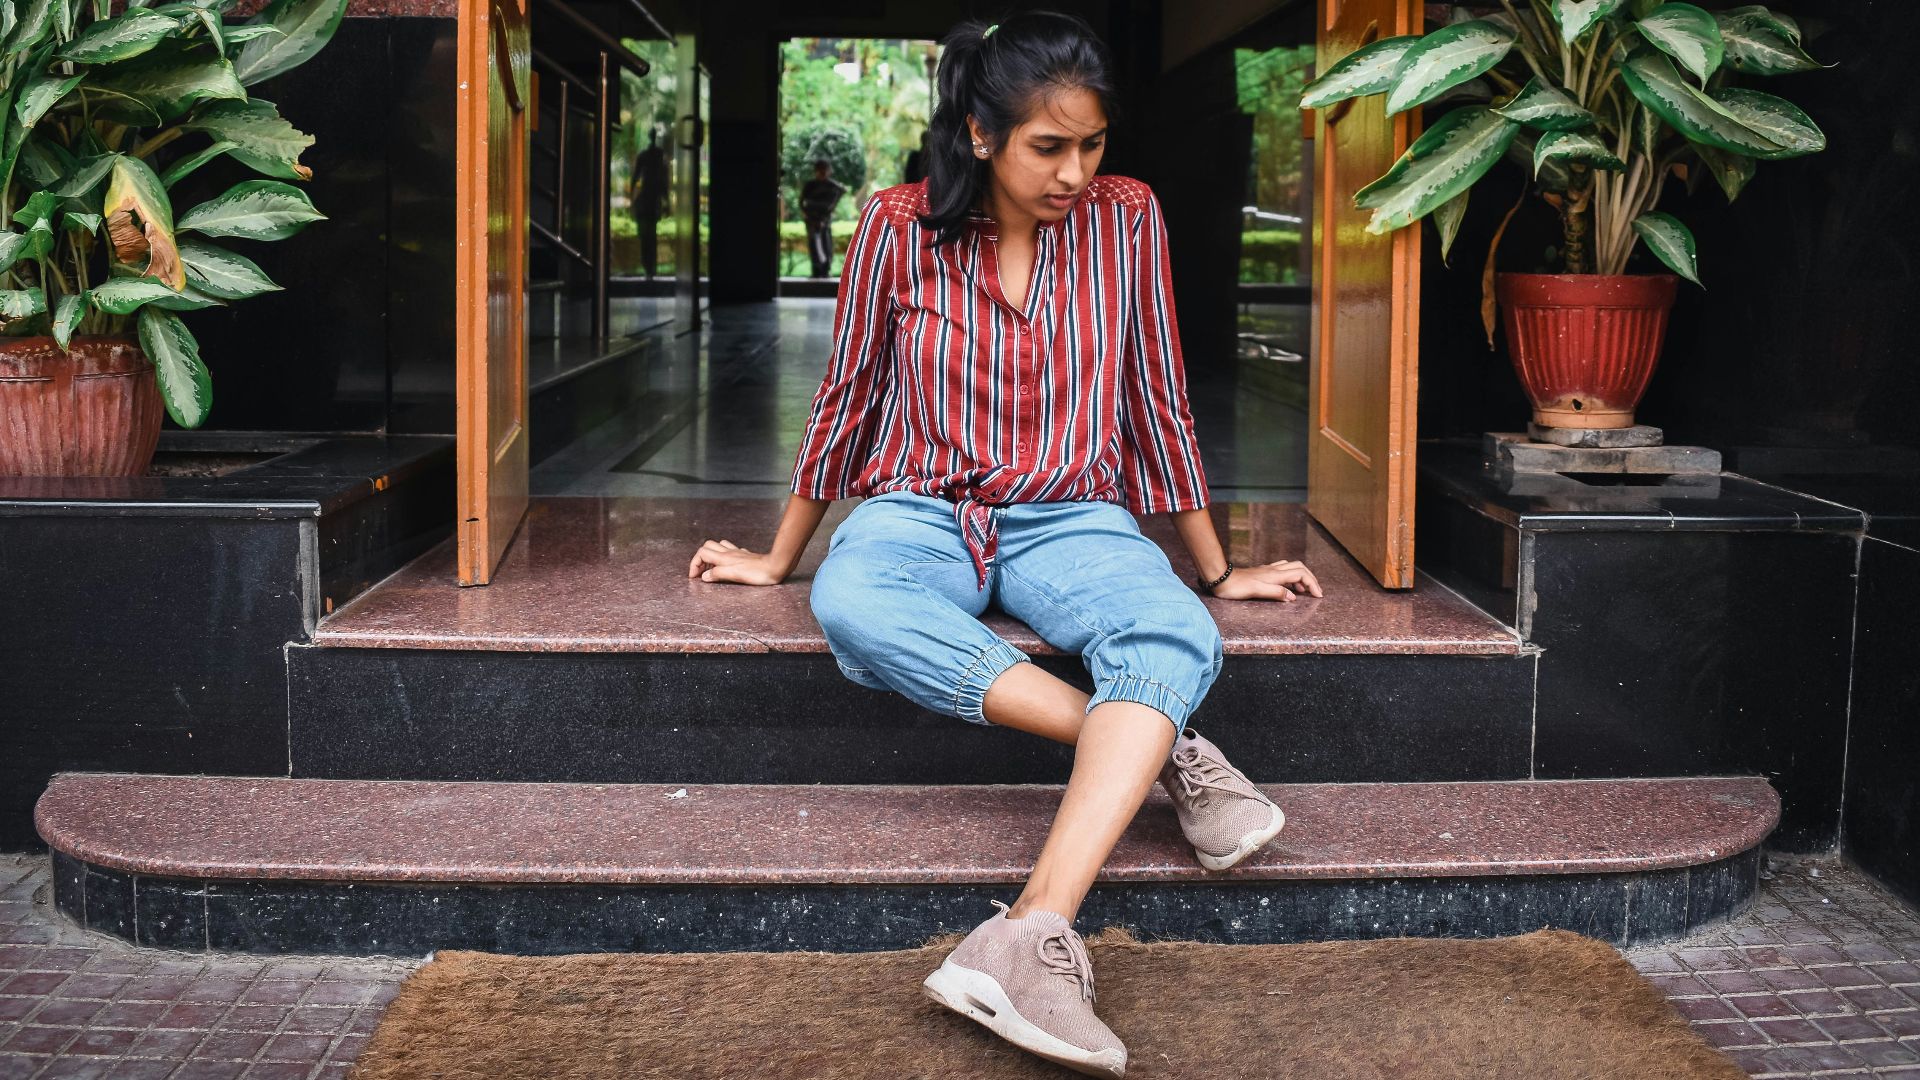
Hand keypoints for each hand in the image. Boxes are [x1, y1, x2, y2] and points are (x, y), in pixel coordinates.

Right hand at [688, 539, 787, 585]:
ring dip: (711, 555)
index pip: (701, 553)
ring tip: (712, 567)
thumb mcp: (734, 575)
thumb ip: (717, 574)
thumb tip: (704, 577)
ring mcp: (738, 553)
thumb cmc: (757, 573)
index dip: (694, 564)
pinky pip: (731, 550)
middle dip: (700, 558)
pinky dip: (725, 555)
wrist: (775, 566)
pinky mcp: (746, 556)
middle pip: (708, 546)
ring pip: (719, 546)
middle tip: (701, 572)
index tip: (694, 576)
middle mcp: (729, 553)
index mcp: (724, 558)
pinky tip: (728, 563)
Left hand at [1208, 559, 1322, 602]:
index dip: (1312, 584)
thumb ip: (1276, 593)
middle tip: (1316, 592)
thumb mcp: (1257, 591)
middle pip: (1300, 568)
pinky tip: (1287, 585)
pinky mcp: (1262, 572)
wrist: (1220, 578)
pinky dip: (1290, 576)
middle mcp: (1274, 570)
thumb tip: (1293, 597)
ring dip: (1301, 577)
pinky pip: (1282, 570)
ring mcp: (1268, 570)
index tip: (1318, 596)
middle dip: (1311, 579)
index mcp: (1275, 575)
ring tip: (1303, 591)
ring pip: (1291, 568)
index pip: (1301, 575)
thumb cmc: (1236, 587)